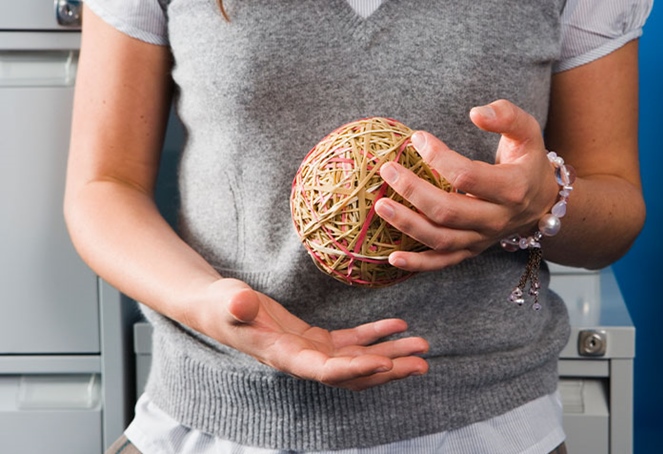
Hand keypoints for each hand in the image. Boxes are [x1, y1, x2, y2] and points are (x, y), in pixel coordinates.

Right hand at [196, 278, 429, 390]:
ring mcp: (311, 352)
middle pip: (353, 374)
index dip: (355, 370)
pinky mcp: (315, 339)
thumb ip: (236, 306)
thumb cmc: (221, 305)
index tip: (384, 363)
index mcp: (285, 357)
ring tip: (422, 346)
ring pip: (358, 360)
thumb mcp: (227, 301)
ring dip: (390, 355)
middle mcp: (303, 361)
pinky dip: (375, 336)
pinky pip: (351, 342)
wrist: (218, 309)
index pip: (325, 371)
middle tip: (422, 361)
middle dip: (388, 369)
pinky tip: (397, 325)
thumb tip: (241, 304)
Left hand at [374, 99, 559, 270]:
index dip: (439, 157)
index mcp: (513, 188)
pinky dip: (418, 264)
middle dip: (413, 191)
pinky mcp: (472, 250)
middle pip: (448, 211)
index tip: (417, 138)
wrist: (542, 202)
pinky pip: (443, 262)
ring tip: (380, 205)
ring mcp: (483, 239)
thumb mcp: (529, 131)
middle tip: (387, 170)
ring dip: (408, 225)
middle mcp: (497, 219)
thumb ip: (507, 116)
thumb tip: (476, 113)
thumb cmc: (528, 161)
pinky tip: (391, 257)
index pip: (467, 176)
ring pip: (441, 239)